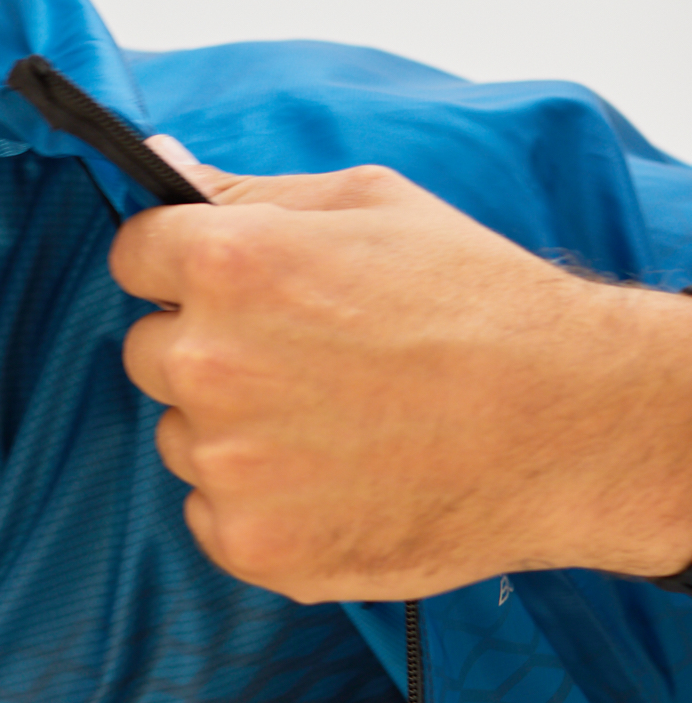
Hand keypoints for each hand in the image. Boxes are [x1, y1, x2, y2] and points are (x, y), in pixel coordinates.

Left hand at [109, 147, 691, 599]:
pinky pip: (212, 514)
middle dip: (210, 348)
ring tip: (337, 422)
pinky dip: (259, 503)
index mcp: (229, 264)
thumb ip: (246, 190)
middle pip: (149, 351)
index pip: (136, 256)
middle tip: (306, 359)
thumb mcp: (371, 205)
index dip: (182, 267)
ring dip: (233, 430)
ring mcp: (227, 462)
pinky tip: (334, 479)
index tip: (229, 288)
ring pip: (184, 436)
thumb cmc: (479, 304)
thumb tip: (160, 159)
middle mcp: (209, 362)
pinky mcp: (253, 542)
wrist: (566, 426)